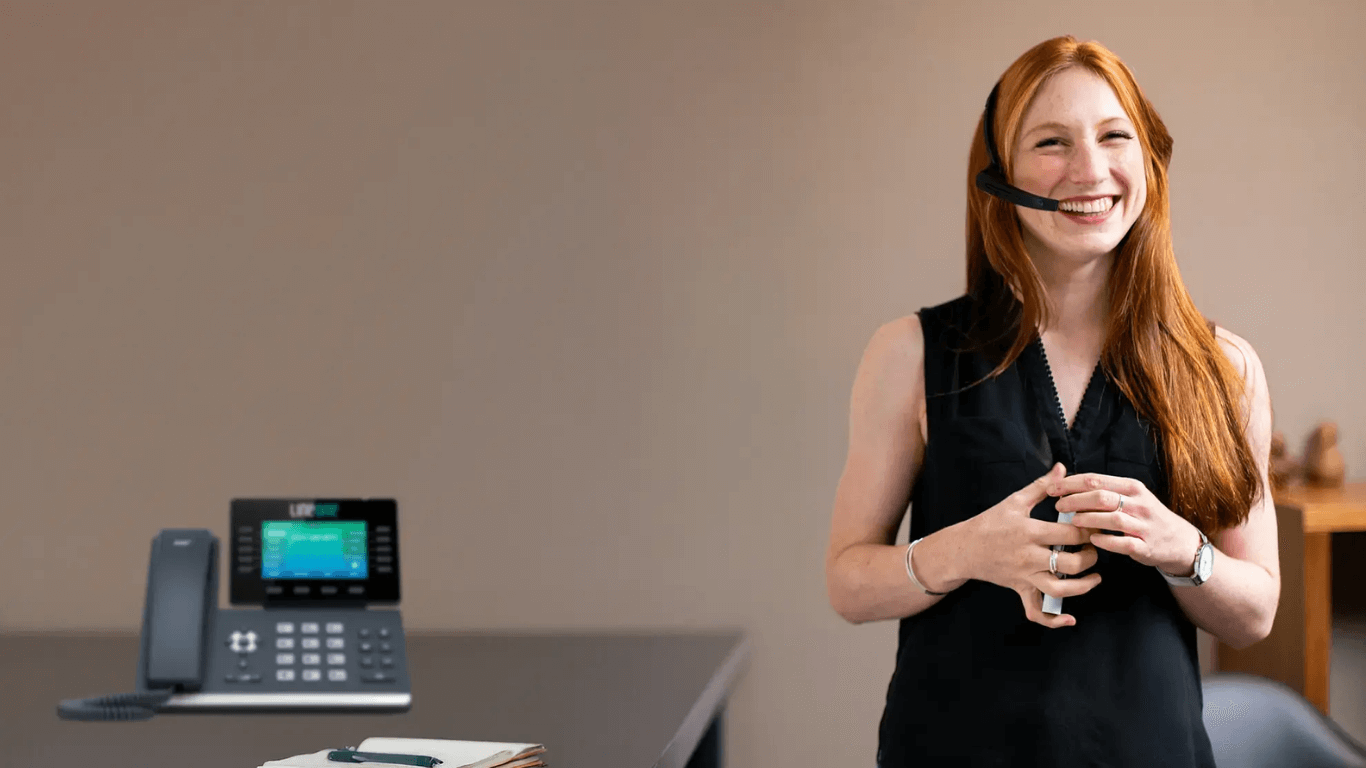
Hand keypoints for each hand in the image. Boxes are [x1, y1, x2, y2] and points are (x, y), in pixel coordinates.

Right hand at [967, 462, 1100, 627]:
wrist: (964, 548)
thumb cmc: (990, 522)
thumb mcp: (1015, 501)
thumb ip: (1042, 486)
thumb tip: (1062, 468)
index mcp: (1030, 531)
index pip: (1071, 534)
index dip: (1090, 531)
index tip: (1097, 525)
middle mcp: (1029, 556)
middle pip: (1071, 563)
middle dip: (1091, 557)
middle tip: (1095, 548)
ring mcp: (1025, 576)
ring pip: (1060, 590)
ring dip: (1083, 586)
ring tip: (1094, 576)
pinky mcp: (1020, 590)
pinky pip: (1037, 611)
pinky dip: (1054, 620)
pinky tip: (1070, 619)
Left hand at [1047, 472, 1202, 574]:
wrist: (1179, 541)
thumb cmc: (1145, 516)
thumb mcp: (1130, 496)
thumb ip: (1104, 489)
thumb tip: (1067, 481)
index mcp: (1132, 487)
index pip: (1096, 480)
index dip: (1071, 483)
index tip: (1052, 488)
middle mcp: (1139, 503)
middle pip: (1101, 497)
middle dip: (1075, 499)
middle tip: (1058, 505)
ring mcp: (1143, 525)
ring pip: (1112, 518)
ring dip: (1088, 519)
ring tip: (1072, 521)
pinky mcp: (1146, 546)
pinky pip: (1123, 543)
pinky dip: (1106, 541)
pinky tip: (1092, 539)